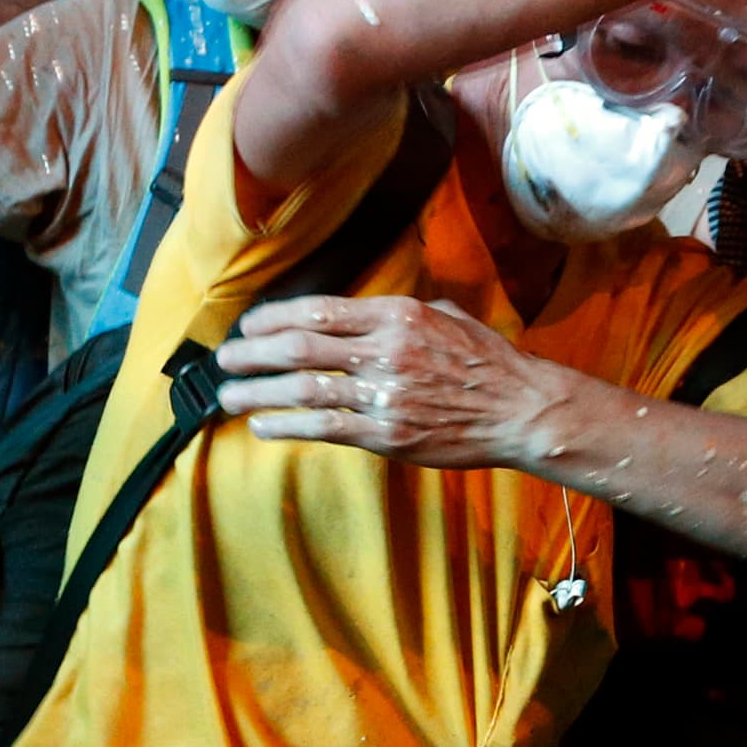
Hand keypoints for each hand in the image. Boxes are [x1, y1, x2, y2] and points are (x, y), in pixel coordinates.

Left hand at [212, 294, 567, 467]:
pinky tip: (263, 427)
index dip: (274, 319)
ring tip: (230, 396)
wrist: (521, 409)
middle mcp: (385, 351)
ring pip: (304, 390)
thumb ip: (400, 313)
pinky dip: (288, 426)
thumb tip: (361, 312)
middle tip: (224, 359)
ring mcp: (385, 395)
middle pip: (299, 349)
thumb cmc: (486, 361)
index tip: (249, 325)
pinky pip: (325, 428)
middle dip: (252, 353)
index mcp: (397, 315)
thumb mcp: (446, 316)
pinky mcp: (387, 434)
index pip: (318, 312)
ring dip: (258, 392)